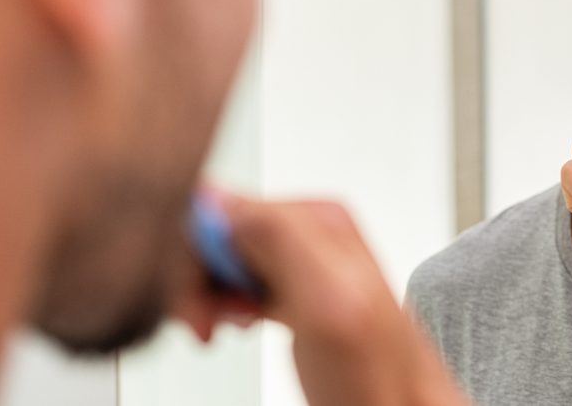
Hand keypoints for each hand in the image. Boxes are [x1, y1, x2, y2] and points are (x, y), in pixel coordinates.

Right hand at [175, 194, 466, 405]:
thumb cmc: (378, 374)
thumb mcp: (327, 298)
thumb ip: (279, 239)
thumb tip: (219, 197)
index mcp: (317, 218)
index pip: (221, 206)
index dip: (193, 255)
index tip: (196, 300)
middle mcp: (311, 232)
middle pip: (218, 232)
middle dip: (197, 278)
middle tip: (205, 323)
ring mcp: (303, 263)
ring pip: (222, 259)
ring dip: (206, 295)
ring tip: (218, 328)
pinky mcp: (295, 291)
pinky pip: (238, 280)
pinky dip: (222, 305)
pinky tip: (236, 324)